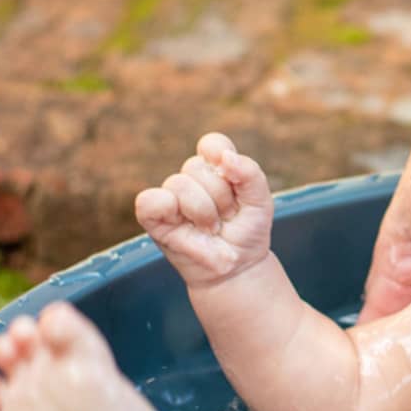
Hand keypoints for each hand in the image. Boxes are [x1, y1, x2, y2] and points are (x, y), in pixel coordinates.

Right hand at [135, 133, 273, 287]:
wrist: (237, 267)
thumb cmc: (247, 231)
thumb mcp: (261, 201)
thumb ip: (250, 173)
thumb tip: (225, 157)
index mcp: (216, 168)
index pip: (212, 144)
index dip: (219, 155)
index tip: (232, 179)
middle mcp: (191, 178)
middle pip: (197, 167)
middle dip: (220, 197)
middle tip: (225, 219)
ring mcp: (171, 196)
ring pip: (180, 184)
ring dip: (203, 212)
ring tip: (211, 228)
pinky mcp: (152, 216)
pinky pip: (150, 200)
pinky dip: (168, 209)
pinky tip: (184, 225)